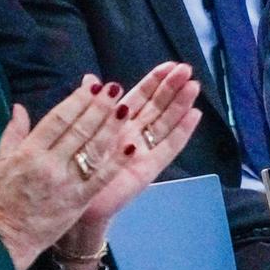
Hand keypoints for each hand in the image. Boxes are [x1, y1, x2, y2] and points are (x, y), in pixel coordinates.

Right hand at [0, 76, 135, 269]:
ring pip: (92, 150)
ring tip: (126, 108)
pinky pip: (100, 179)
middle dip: (99, 108)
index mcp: (29, 152)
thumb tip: (20, 107)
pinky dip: (116, 163)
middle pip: (78, 130)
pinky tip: (131, 148)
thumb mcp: (0, 163)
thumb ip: (13, 133)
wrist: (6, 239)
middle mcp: (49, 164)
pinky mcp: (78, 201)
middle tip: (115, 89)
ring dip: (111, 128)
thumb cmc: (2, 199)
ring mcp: (65, 183)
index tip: (94, 85)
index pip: (58, 120)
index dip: (77, 101)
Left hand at [76, 61, 201, 228]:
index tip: (170, 65)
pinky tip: (194, 115)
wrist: (75, 204)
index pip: (140, 96)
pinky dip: (182, 131)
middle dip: (172, 87)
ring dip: (180, 104)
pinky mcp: (150, 168)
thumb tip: (91, 78)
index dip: (155, 81)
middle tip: (186, 69)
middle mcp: (134, 133)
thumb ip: (90, 105)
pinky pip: (168, 147)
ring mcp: (144, 150)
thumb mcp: (80, 131)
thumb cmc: (76, 168)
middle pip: (157, 106)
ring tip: (194, 86)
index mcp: (118, 123)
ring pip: (166, 122)